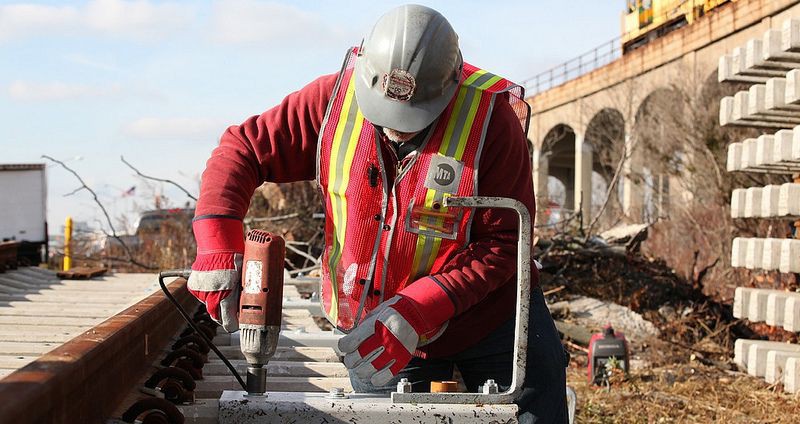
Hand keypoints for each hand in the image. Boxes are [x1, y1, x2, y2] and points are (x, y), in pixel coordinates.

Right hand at [187, 217, 243, 332]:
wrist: (219, 243)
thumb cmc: (236, 258)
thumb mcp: (245, 278)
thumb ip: (244, 295)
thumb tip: (250, 307)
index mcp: (225, 296)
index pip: (228, 322)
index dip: (234, 324)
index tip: (238, 324)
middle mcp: (211, 296)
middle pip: (217, 315)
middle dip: (224, 314)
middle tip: (232, 309)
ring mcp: (201, 291)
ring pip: (209, 305)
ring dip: (216, 301)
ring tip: (224, 288)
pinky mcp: (193, 286)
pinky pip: (202, 295)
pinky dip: (208, 293)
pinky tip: (215, 283)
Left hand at [337, 278, 453, 385]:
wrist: (414, 314)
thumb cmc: (392, 313)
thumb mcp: (374, 314)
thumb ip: (361, 329)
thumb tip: (347, 342)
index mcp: (376, 325)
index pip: (352, 342)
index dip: (344, 347)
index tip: (343, 347)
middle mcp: (385, 338)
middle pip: (359, 357)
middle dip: (350, 360)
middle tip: (350, 359)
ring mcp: (395, 350)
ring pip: (370, 369)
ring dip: (360, 371)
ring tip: (359, 368)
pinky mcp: (402, 359)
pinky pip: (386, 376)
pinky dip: (376, 379)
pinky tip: (372, 376)